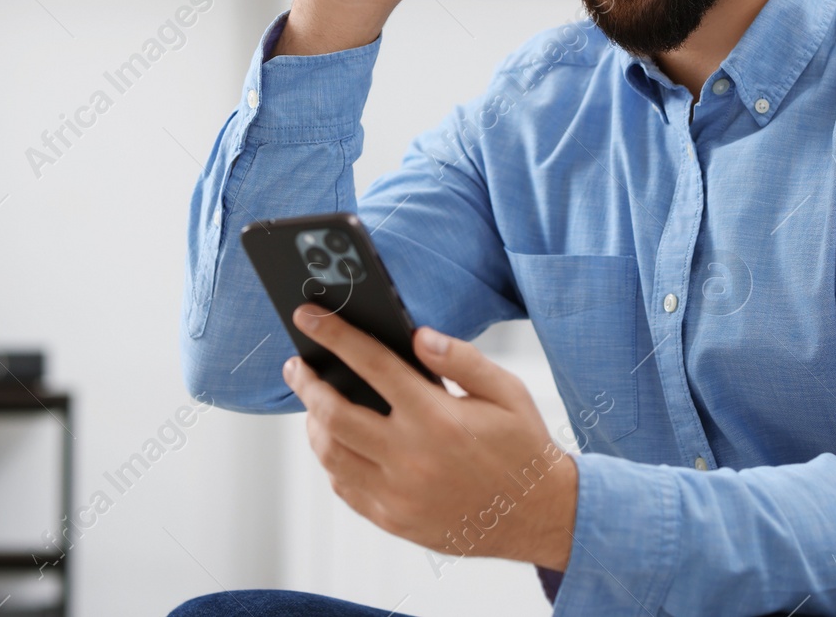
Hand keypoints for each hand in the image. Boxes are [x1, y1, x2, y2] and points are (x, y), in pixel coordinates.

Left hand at [282, 303, 576, 570]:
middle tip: (296, 365)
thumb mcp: (506, 391)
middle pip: (333, 414)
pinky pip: (345, 487)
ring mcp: (398, 495)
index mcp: (437, 417)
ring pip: (331, 455)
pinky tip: (337, 442)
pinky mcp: (394, 520)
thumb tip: (416, 336)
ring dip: (313, 423)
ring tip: (314, 403)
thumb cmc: (522, 447)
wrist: (539, 516)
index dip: (334, 335)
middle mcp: (411, 457)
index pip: (371, 364)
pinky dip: (332, 461)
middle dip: (307, 383)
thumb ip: (461, 359)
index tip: (308, 316)